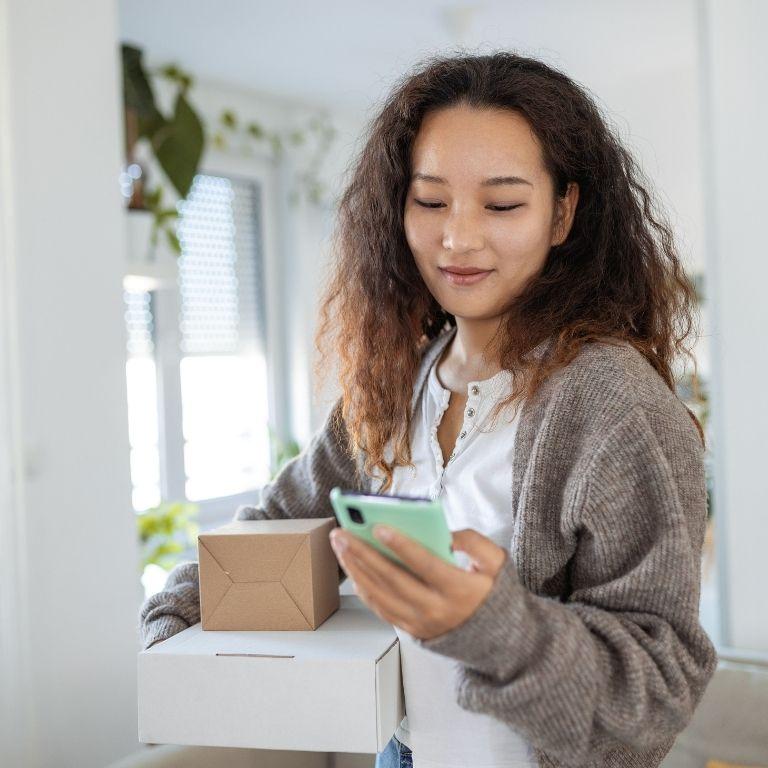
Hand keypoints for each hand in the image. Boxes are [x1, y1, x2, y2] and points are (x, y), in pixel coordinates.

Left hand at [329, 525, 507, 641]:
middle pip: (392, 579)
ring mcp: (421, 624)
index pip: (425, 565)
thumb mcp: (496, 562)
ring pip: (379, 595)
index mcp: (459, 589)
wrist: (498, 639)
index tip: (378, 527)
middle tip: (341, 532)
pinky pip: (380, 609)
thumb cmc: (492, 590)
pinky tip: (352, 568)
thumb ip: (474, 542)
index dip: (401, 546)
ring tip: (339, 545)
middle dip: (363, 553)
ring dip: (355, 569)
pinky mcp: (411, 631)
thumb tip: (445, 533)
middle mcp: (436, 610)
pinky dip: (363, 589)